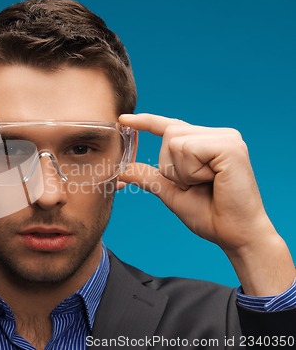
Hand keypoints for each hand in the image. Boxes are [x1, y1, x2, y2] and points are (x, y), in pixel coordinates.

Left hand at [118, 113, 294, 294]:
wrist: (233, 235)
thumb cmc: (208, 214)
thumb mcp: (170, 192)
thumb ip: (149, 176)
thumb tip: (121, 170)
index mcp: (206, 142)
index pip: (170, 126)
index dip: (146, 122)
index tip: (123, 119)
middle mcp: (218, 135)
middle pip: (168, 134)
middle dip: (170, 167)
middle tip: (195, 185)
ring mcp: (227, 138)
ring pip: (175, 141)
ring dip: (181, 171)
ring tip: (205, 184)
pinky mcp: (230, 146)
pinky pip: (188, 150)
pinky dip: (191, 172)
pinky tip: (212, 181)